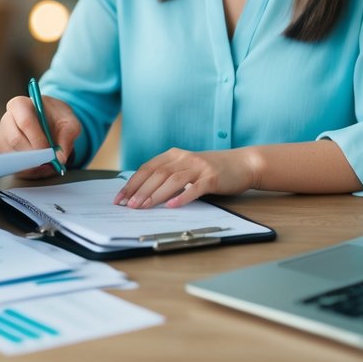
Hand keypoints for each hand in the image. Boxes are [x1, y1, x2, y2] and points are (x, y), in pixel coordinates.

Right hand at [0, 94, 81, 178]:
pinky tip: (39, 166)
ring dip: (32, 165)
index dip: (38, 139)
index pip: (25, 122)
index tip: (50, 150)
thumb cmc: (56, 118)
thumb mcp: (69, 122)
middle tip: (50, 160)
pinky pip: (10, 165)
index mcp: (20, 105)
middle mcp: (7, 119)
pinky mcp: (1, 152)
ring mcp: (1, 136)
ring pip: (12, 155)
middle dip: (35, 154)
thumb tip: (60, 157)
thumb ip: (68, 136)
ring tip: (47, 163)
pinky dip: (27, 171)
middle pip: (15, 140)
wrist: (50, 122)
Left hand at [115, 147, 261, 208]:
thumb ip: (168, 175)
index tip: (120, 198)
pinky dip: (182, 197)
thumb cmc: (211, 170)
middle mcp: (184, 158)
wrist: (243, 163)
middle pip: (157, 174)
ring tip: (144, 207)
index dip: (132, 183)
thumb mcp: (186, 168)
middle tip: (128, 206)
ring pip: (172, 180)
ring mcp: (199, 167)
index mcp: (174, 154)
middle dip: (140, 190)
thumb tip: (141, 194)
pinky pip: (195, 188)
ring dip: (156, 195)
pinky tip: (172, 206)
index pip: (147, 168)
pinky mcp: (212, 177)